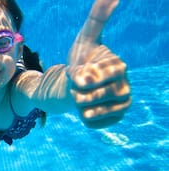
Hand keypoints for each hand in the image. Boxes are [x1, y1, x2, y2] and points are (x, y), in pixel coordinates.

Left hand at [67, 0, 130, 127]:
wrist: (79, 83)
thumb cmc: (82, 59)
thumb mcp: (85, 38)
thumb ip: (98, 18)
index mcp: (119, 66)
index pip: (86, 78)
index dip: (75, 75)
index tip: (80, 69)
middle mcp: (126, 87)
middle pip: (85, 97)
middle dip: (75, 90)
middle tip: (81, 83)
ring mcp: (122, 106)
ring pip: (88, 111)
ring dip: (78, 103)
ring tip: (85, 94)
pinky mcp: (115, 120)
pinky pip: (89, 122)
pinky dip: (82, 115)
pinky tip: (89, 106)